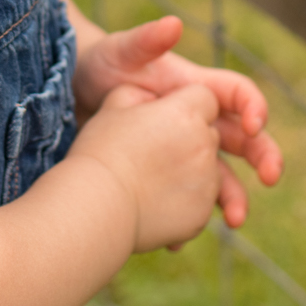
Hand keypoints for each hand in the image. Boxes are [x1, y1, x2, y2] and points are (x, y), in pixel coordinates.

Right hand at [69, 82, 227, 251]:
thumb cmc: (101, 153)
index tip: (164, 119)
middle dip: (190, 137)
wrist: (95, 208)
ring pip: (210, 167)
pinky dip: (186, 199)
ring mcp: (207, 181)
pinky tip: (155, 200)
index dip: (185, 105)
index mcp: (185, 114)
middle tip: (154, 151)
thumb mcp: (113, 107)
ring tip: (151, 179)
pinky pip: (202, 198)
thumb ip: (140, 93)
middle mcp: (204, 145)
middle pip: (209, 132)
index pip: (205, 97)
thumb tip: (154, 99)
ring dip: (191, 169)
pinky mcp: (202, 212)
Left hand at [71, 10, 285, 207]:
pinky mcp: (165, 173)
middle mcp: (197, 120)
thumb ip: (146, 39)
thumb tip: (173, 24)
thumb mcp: (121, 51)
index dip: (253, 107)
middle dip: (263, 157)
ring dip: (231, 198)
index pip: (238, 95)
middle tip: (270, 177)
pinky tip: (179, 238)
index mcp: (195, 88)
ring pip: (219, 176)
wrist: (70, 95)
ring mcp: (182, 149)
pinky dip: (186, 217)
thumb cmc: (101, 64)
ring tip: (234, 222)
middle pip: (243, 140)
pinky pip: (185, 198)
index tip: (255, 124)